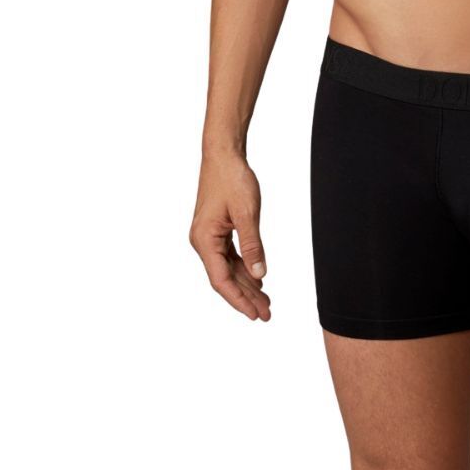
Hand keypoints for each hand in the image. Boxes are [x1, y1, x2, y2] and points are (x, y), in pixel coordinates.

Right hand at [190, 149, 271, 320]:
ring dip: (246, 285)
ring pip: (228, 269)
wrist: (223, 154)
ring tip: (266, 301)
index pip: (221, 280)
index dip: (239, 300)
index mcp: (204, 240)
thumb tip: (259, 275)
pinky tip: (257, 279)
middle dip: (245, 297)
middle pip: (225, 278)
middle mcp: (202, 242)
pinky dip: (244, 268)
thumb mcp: (247, 213)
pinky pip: (230, 256)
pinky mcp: (216, 230)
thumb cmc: (232, 178)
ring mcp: (208, 236)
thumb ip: (253, 245)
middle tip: (266, 314)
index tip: (255, 315)